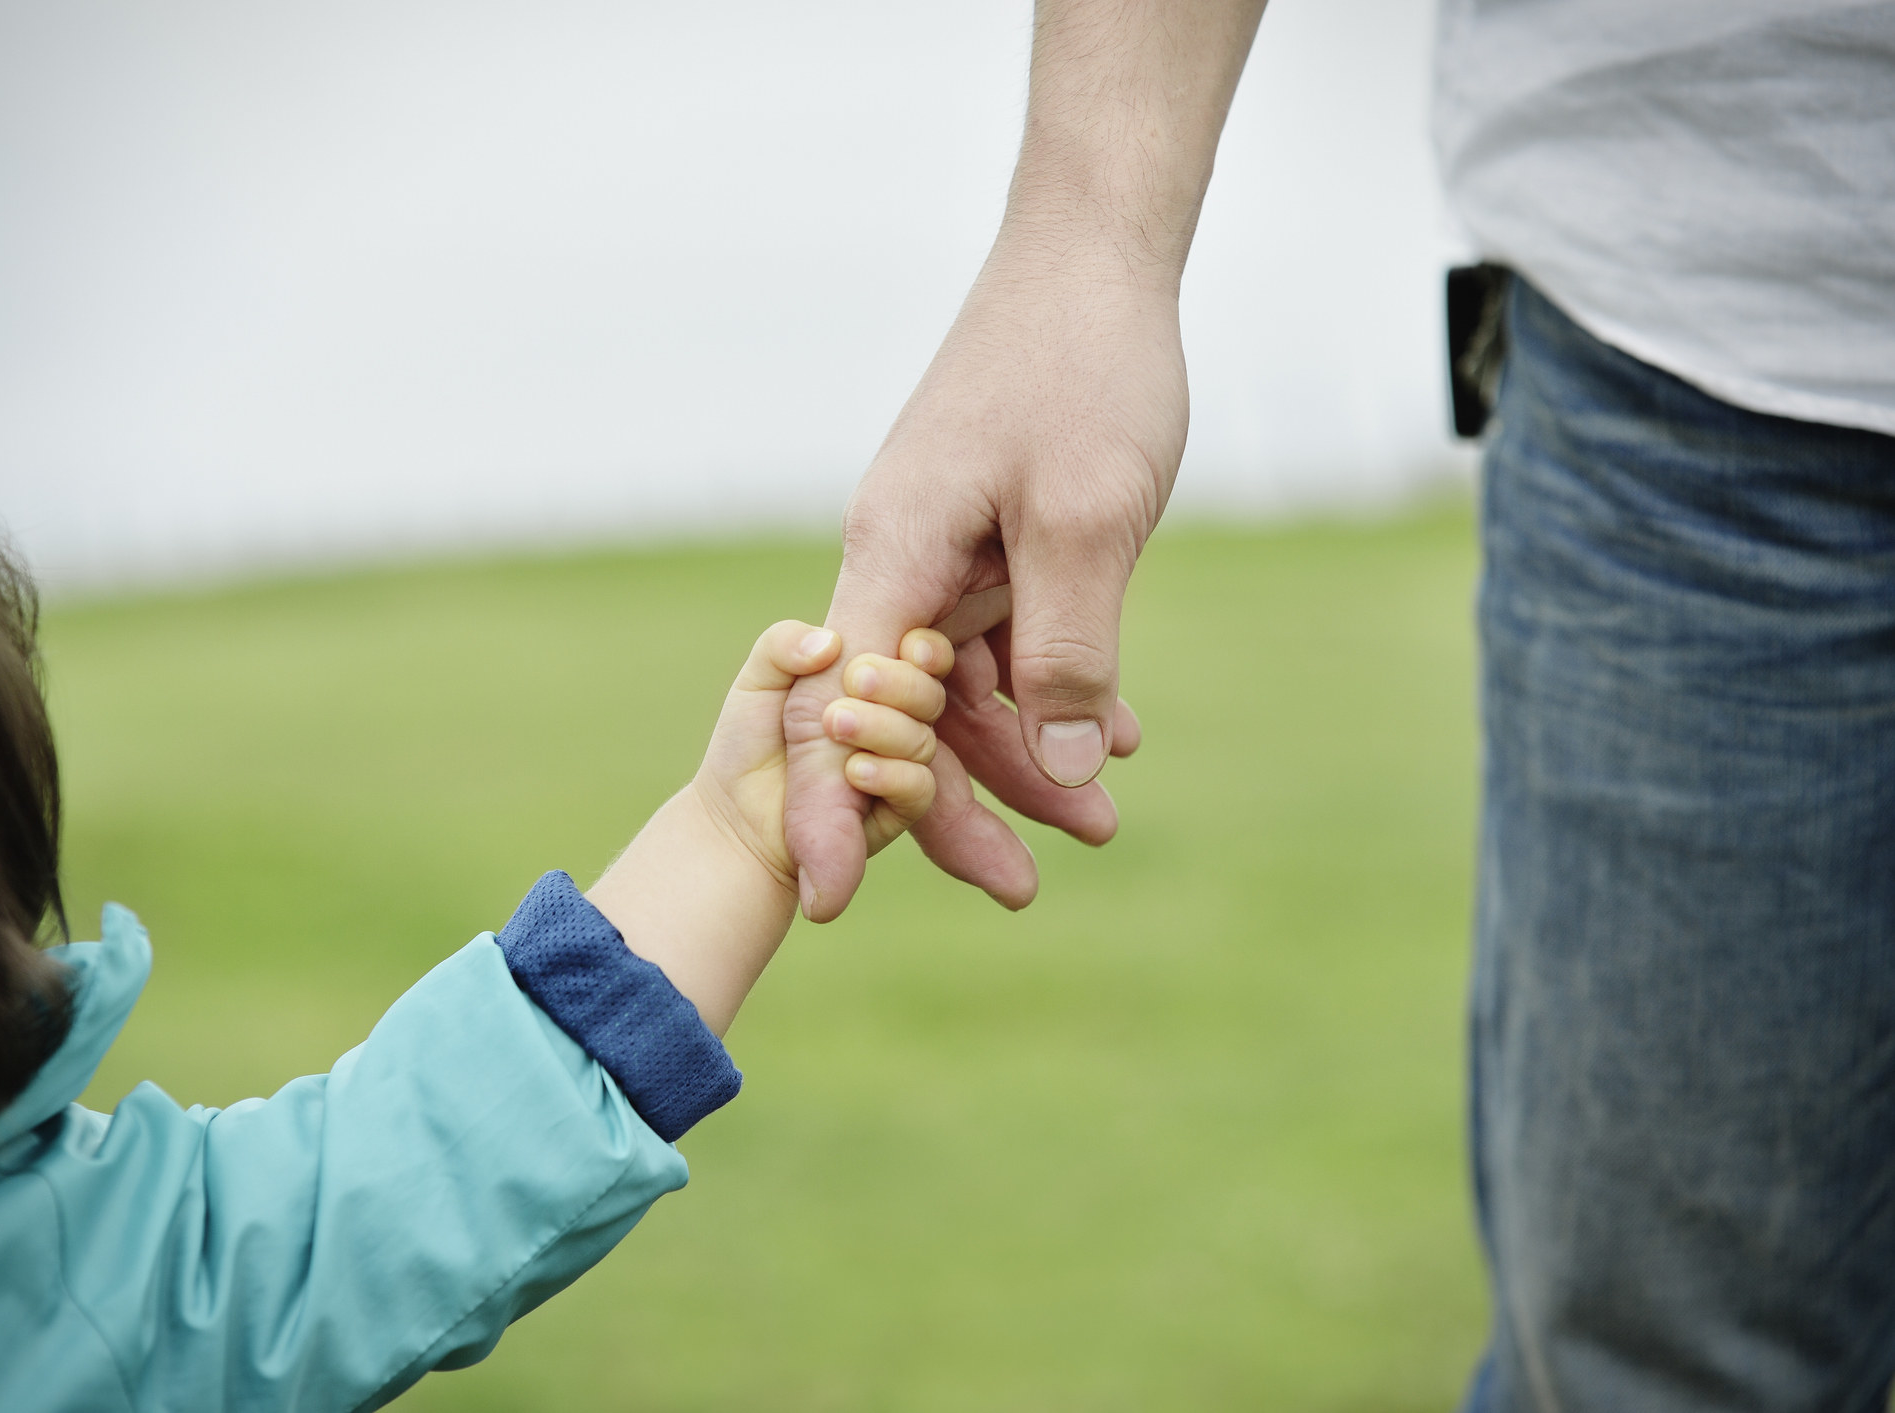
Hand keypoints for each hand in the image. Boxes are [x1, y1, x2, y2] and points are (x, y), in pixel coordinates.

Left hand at [696, 620, 956, 888]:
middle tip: (854, 680)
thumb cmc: (750, 742)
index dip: (925, 648)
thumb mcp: (757, 681)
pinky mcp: (895, 810)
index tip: (906, 645)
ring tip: (833, 722)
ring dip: (884, 727)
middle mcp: (894, 721)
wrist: (736, 815)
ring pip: (922, 740)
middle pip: (928, 695)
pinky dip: (891, 775)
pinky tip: (854, 770)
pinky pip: (918, 788)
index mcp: (873, 682)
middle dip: (899, 683)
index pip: (923, 656)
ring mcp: (897, 766)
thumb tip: (831, 641)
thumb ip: (783, 644)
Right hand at [783, 261, 1181, 921]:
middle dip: (956, 802)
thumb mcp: (1085, 520)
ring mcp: (942, 548)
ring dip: (1027, 749)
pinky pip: (1003, 637)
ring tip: (1102, 816)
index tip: (830, 897)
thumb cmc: (1083, 369)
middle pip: (903, 713)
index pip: (839, 712)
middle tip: (1023, 888)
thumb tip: (1057, 768)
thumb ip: (1067, 650)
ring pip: (961, 684)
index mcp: (892, 555)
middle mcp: (899, 559)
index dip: (830, 810)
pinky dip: (1050, 685)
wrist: (1096, 258)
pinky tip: (1111, 734)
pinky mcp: (986, 538)